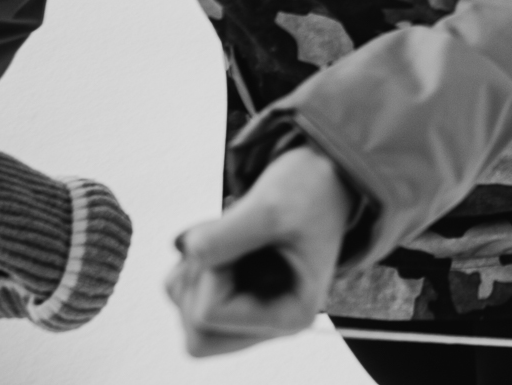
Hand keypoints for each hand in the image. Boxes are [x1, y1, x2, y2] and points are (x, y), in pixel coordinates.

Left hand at [165, 145, 352, 356]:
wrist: (327, 172)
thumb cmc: (313, 189)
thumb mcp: (269, 207)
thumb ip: (221, 238)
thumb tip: (183, 251)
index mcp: (290, 315)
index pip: (209, 315)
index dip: (211, 270)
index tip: (241, 231)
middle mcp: (272, 322)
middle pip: (196, 339)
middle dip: (194, 285)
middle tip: (220, 241)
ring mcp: (254, 310)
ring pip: (188, 317)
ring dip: (192, 271)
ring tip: (225, 233)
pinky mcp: (241, 293)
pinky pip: (190, 296)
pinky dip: (192, 264)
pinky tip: (222, 235)